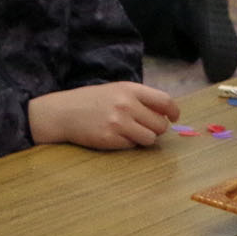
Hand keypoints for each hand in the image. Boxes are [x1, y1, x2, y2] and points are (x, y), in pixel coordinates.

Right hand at [28, 82, 180, 148]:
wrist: (63, 112)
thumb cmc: (92, 101)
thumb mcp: (116, 90)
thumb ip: (139, 98)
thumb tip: (165, 114)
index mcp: (130, 89)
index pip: (164, 101)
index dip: (173, 111)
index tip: (173, 117)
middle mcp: (126, 104)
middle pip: (160, 124)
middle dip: (157, 128)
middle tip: (145, 127)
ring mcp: (118, 122)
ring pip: (150, 138)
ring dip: (144, 138)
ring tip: (130, 132)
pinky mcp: (110, 139)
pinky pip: (133, 146)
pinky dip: (128, 143)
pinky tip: (115, 136)